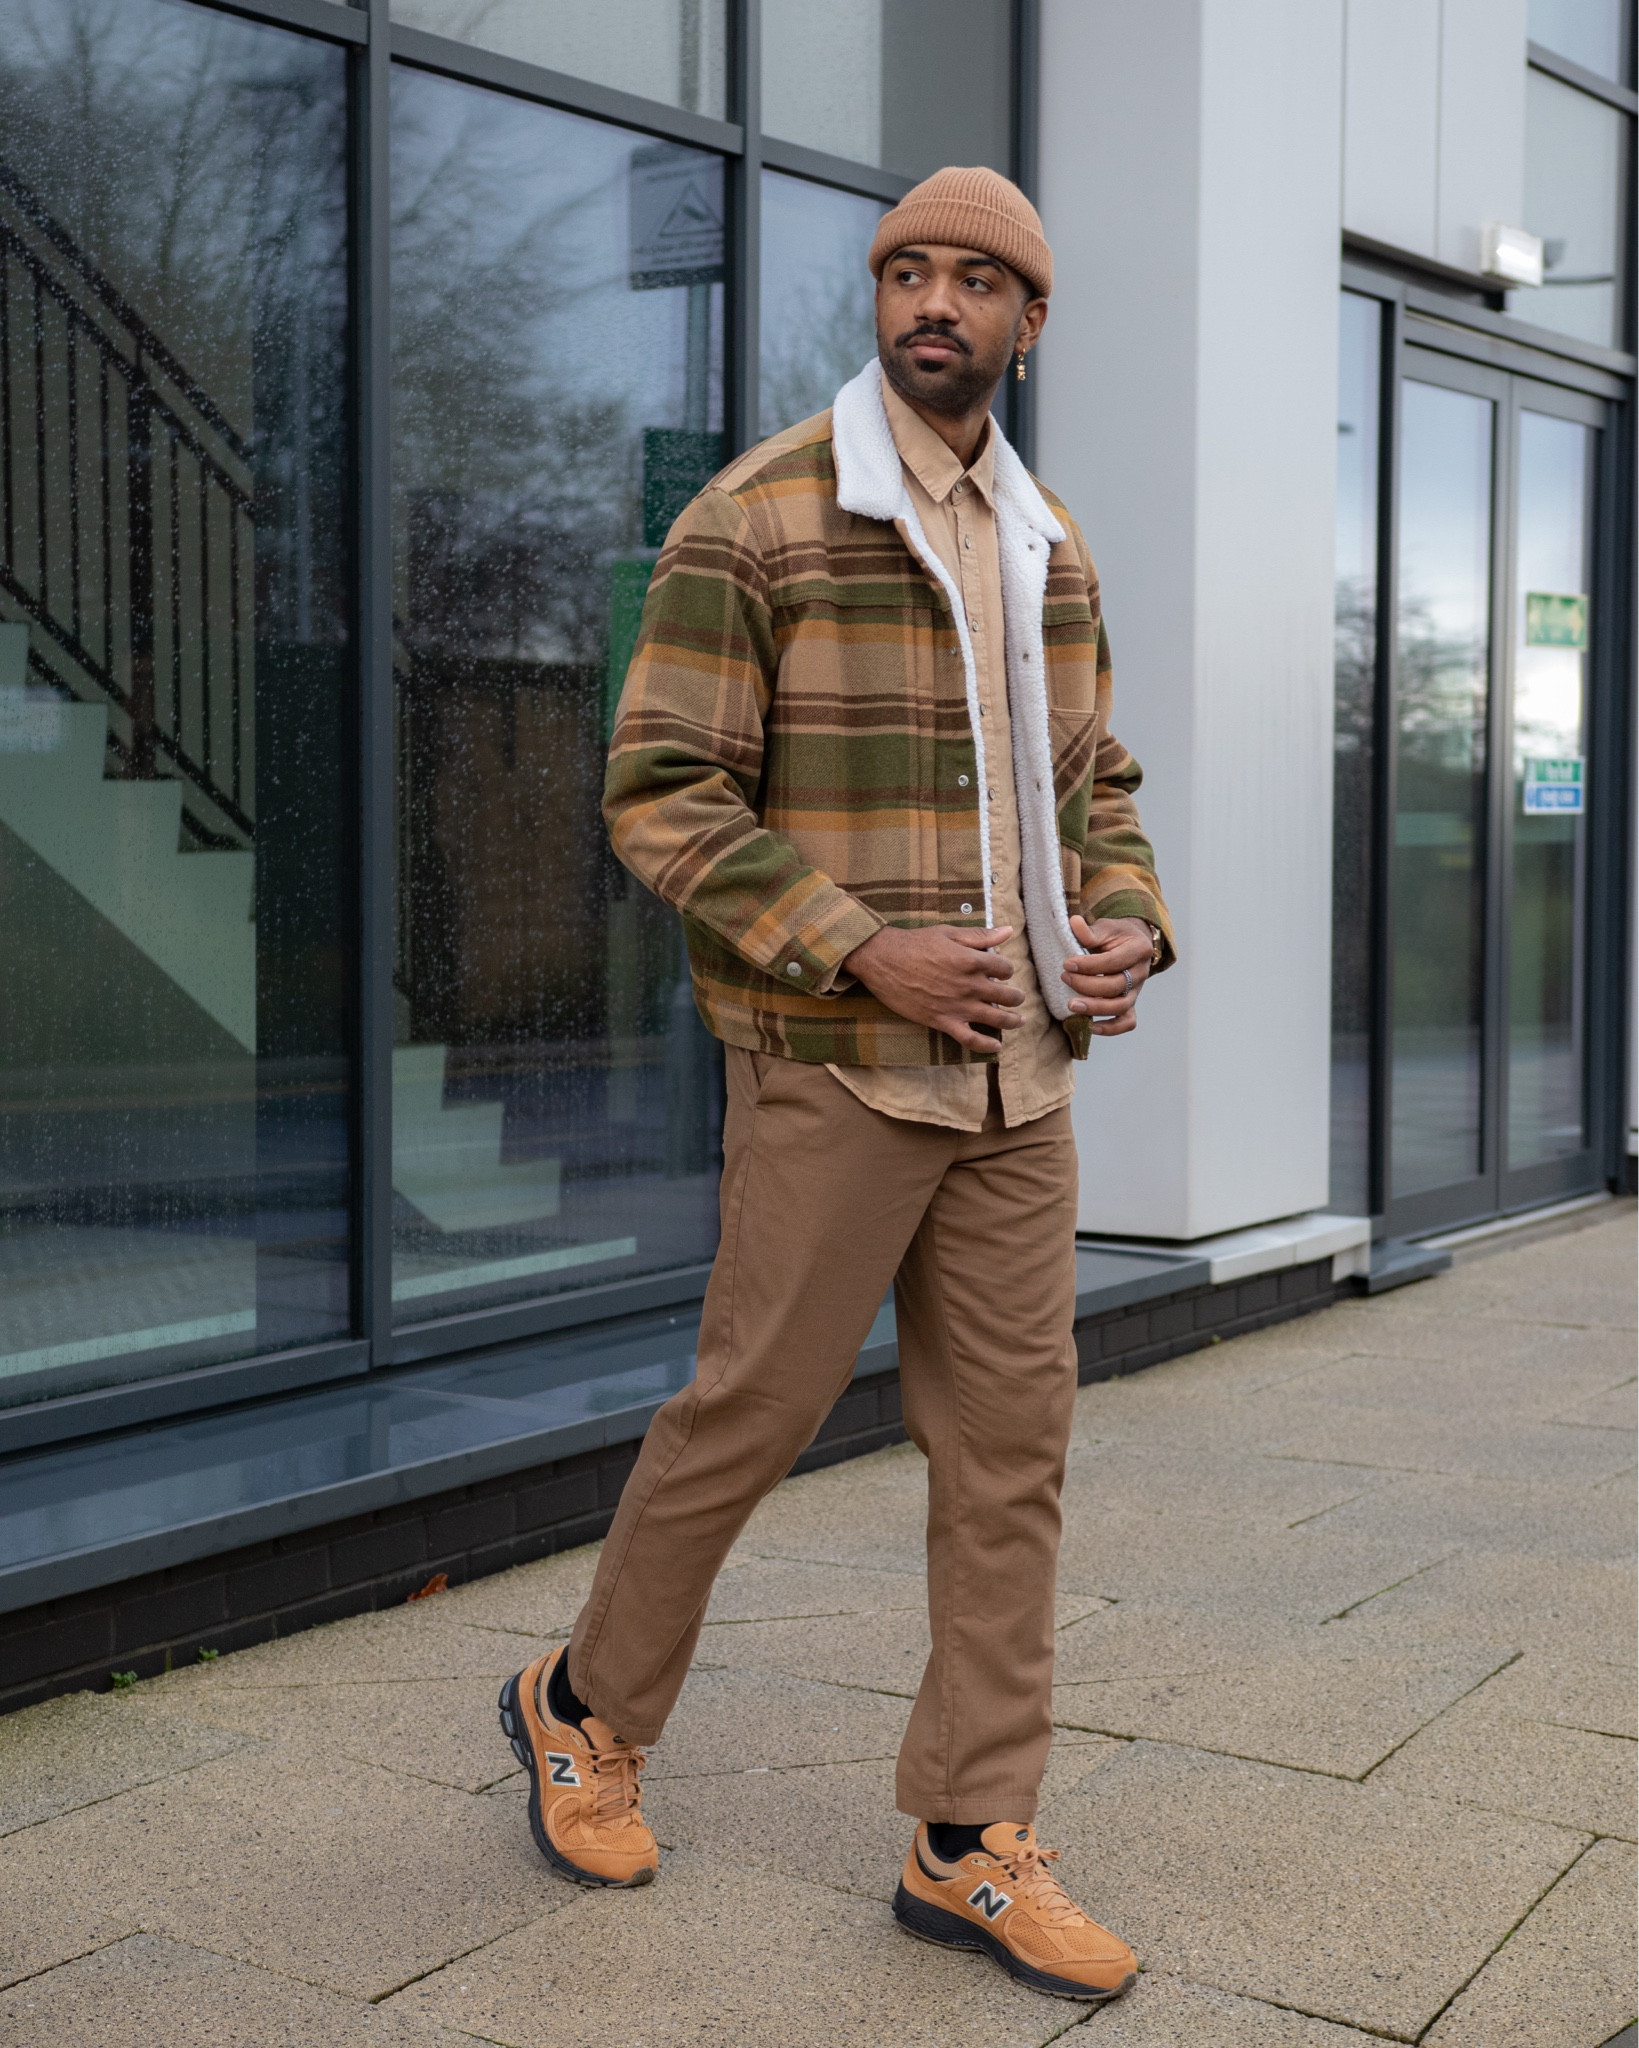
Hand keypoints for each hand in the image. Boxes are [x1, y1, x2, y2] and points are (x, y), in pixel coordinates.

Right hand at [842, 924, 1023, 1052]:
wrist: (883, 959)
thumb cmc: (914, 943)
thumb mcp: (949, 933)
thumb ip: (980, 936)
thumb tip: (1008, 931)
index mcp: (972, 960)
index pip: (1005, 968)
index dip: (1006, 969)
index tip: (1001, 971)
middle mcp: (969, 985)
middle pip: (1007, 995)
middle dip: (1016, 996)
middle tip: (1017, 998)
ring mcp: (957, 1006)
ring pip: (995, 1018)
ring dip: (1012, 1020)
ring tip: (1018, 1020)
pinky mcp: (943, 1021)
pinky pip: (970, 1038)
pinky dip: (986, 1044)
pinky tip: (996, 1046)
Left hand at [1062, 915, 1151, 1036]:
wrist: (1131, 944)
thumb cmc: (1115, 936)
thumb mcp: (1105, 928)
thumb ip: (1090, 931)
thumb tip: (1074, 923)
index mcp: (1139, 949)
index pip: (1114, 961)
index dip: (1089, 965)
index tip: (1067, 964)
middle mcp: (1142, 973)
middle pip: (1116, 986)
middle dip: (1087, 985)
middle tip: (1064, 978)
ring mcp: (1137, 991)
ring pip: (1121, 1006)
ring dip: (1095, 1008)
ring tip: (1071, 1005)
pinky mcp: (1131, 1004)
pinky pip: (1127, 1022)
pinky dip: (1111, 1028)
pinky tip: (1091, 1027)